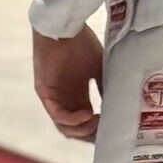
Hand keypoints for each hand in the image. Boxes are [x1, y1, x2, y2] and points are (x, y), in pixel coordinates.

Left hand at [33, 25, 103, 142]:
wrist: (64, 27)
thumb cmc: (81, 43)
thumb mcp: (99, 69)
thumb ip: (105, 88)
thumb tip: (117, 108)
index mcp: (78, 95)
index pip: (86, 123)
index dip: (98, 131)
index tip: (113, 132)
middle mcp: (66, 99)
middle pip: (76, 130)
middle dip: (91, 134)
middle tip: (106, 132)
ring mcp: (54, 98)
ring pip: (66, 127)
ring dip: (82, 130)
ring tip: (97, 124)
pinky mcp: (45, 93)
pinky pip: (57, 115)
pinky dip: (73, 119)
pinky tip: (87, 114)